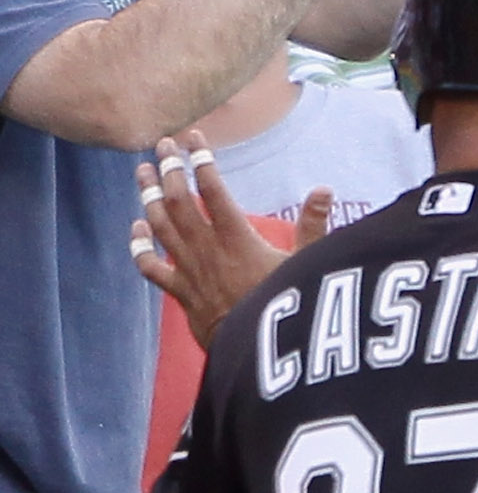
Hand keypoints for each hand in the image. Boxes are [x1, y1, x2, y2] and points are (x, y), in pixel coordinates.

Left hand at [132, 132, 321, 348]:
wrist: (264, 355)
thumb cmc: (292, 309)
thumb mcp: (310, 266)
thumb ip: (314, 226)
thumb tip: (324, 190)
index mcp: (238, 239)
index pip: (213, 189)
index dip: (201, 160)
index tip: (194, 137)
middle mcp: (208, 249)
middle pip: (179, 200)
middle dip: (169, 169)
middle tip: (163, 145)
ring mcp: (191, 271)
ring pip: (160, 225)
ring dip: (148, 196)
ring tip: (143, 172)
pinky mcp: (183, 294)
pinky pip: (152, 267)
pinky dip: (140, 247)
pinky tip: (137, 228)